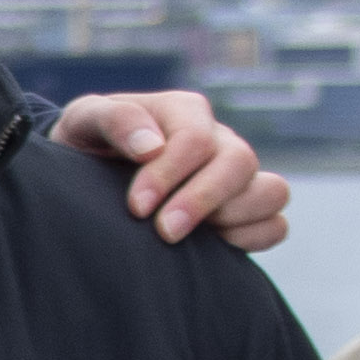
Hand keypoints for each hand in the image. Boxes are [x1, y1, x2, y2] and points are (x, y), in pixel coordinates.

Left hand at [50, 89, 290, 250]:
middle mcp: (218, 141)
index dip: (170, 175)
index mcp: (184, 112)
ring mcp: (236, 177)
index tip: (136, 207)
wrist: (84, 177)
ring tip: (189, 234)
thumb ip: (114, 120)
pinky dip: (253, 238)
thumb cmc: (87, 145)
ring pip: (272, 191)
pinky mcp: (243, 212)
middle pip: (240, 162)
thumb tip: (151, 147)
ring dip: (235, 217)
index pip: (196, 140)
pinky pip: (275, 225)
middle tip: (163, 231)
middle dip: (201, 200)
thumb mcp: (85, 121)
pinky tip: (213, 247)